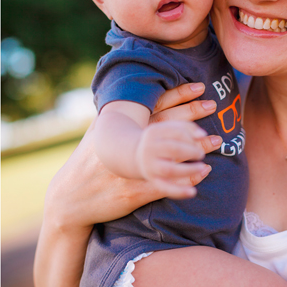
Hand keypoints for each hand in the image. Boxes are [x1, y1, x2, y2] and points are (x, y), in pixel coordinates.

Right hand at [45, 83, 217, 229]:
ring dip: (194, 149)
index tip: (200, 87)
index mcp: (119, 128)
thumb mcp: (94, 135)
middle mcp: (126, 144)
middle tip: (215, 106)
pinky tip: (201, 177)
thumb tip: (125, 96)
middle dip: (192, 114)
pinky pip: (163, 184)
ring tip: (217, 144)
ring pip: (169, 155)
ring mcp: (130, 168)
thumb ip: (111, 117)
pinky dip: (183, 181)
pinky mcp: (133, 190)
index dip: (178, 95)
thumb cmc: (84, 165)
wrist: (68, 200)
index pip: (153, 106)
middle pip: (165, 125)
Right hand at [136, 121, 216, 199]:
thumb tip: (203, 135)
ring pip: (170, 170)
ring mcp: (150, 166)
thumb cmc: (160, 140)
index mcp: (154, 132)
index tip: (201, 139)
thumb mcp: (169, 129)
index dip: (192, 137)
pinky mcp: (153, 180)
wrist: (136, 155)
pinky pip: (166, 188)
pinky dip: (180, 191)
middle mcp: (150, 149)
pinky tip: (193, 192)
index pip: (178, 132)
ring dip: (189, 170)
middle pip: (174, 149)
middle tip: (200, 154)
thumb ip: (188, 128)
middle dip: (192, 152)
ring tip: (202, 167)